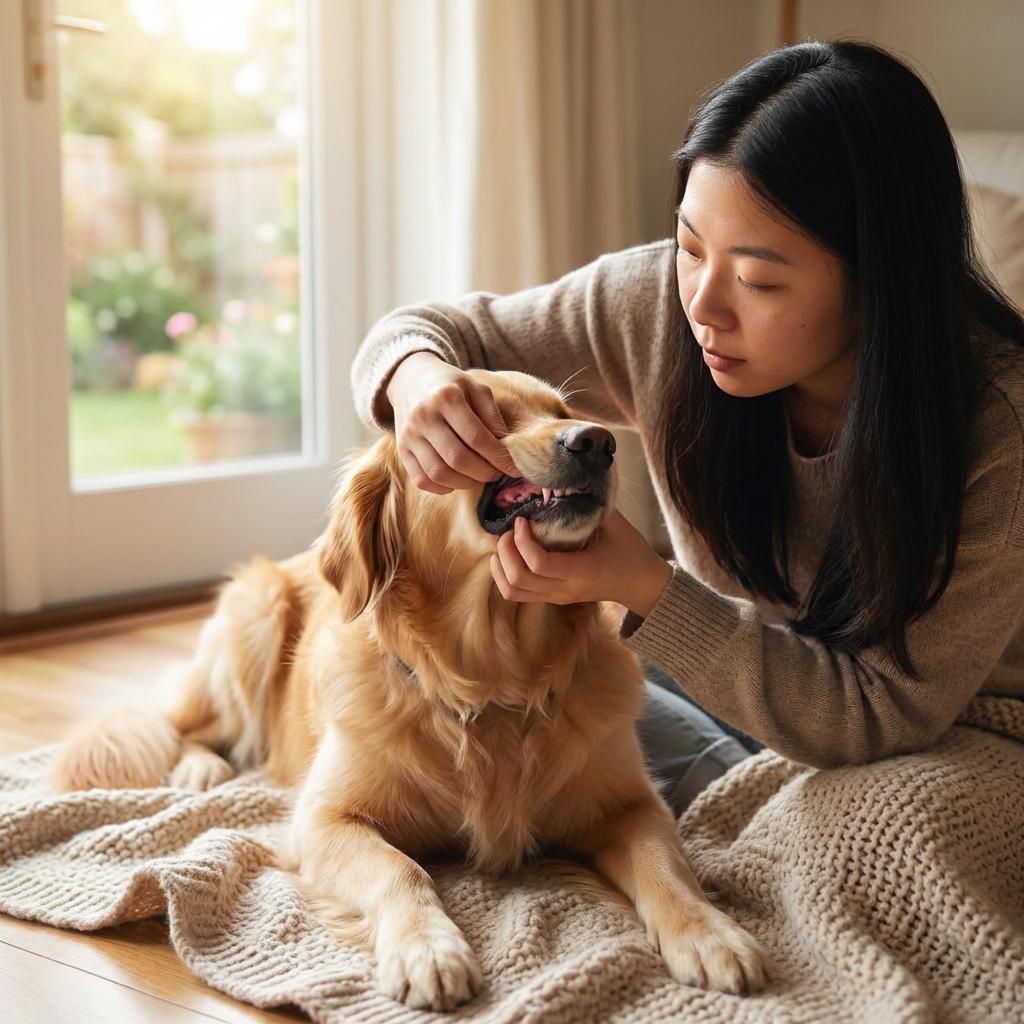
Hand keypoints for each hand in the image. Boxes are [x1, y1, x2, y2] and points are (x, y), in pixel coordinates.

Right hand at [386, 353, 518, 493]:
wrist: (410, 380)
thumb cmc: (450, 385)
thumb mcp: (476, 388)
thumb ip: (492, 415)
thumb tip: (505, 446)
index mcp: (446, 397)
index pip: (476, 437)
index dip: (498, 457)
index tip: (513, 467)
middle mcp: (424, 417)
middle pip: (458, 459)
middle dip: (484, 472)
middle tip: (496, 473)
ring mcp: (409, 436)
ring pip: (439, 474)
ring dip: (465, 482)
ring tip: (477, 476)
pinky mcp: (402, 451)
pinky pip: (422, 480)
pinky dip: (443, 488)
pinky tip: (456, 479)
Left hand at [490, 509, 673, 616]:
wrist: (642, 585)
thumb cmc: (630, 552)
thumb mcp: (614, 523)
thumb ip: (590, 503)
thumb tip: (566, 477)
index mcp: (582, 571)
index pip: (538, 563)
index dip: (522, 540)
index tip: (522, 520)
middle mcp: (565, 589)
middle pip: (518, 579)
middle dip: (506, 551)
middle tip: (510, 530)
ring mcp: (557, 597)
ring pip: (513, 591)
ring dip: (501, 566)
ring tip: (507, 543)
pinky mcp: (553, 598)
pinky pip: (518, 594)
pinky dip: (505, 575)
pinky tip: (510, 555)